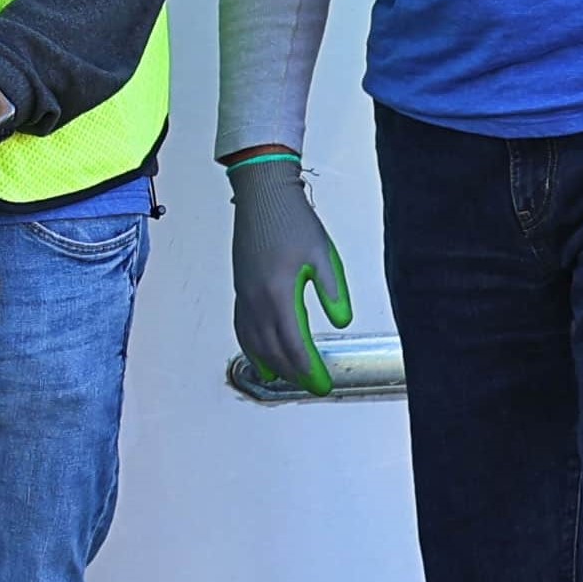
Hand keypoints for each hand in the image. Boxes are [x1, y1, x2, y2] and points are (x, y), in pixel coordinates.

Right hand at [227, 157, 352, 393]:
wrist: (261, 196)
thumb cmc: (293, 220)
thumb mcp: (323, 254)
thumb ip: (332, 291)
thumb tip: (342, 323)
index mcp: (279, 293)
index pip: (295, 343)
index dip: (310, 369)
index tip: (324, 385)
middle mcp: (256, 300)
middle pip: (273, 349)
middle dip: (293, 372)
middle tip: (312, 385)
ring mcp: (244, 296)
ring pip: (254, 343)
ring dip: (271, 365)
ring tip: (288, 379)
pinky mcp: (240, 290)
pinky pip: (242, 329)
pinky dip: (251, 348)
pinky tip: (260, 355)